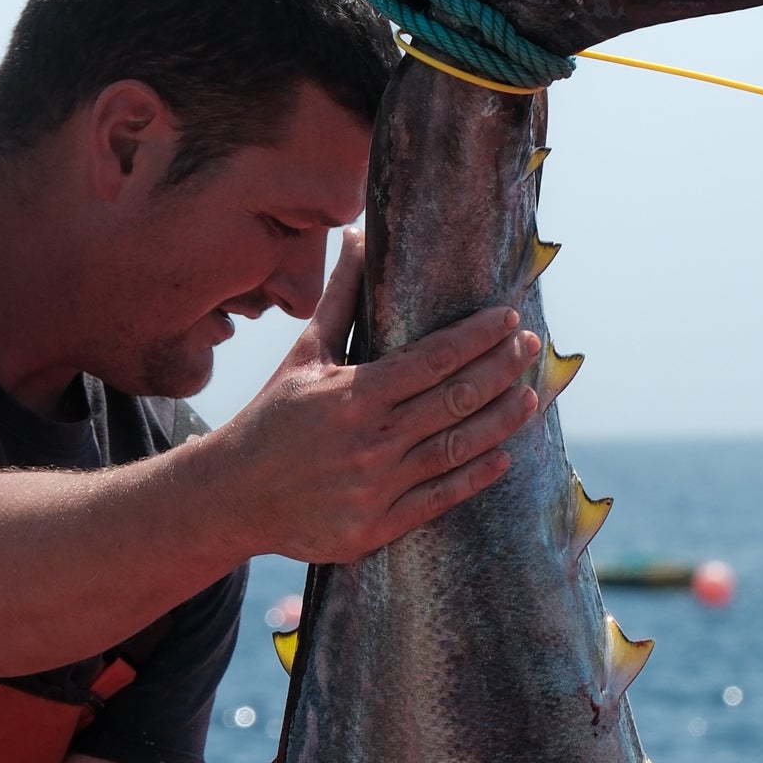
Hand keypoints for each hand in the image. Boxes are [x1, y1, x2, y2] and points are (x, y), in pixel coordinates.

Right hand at [214, 233, 543, 562]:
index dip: (476, 337)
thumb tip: (358, 235)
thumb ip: (342, 298)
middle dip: (500, 369)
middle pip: (453, 399)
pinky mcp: (375, 526)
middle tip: (531, 346)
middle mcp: (369, 439)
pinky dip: (474, 476)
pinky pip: (438, 498)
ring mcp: (375, 486)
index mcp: (352, 393)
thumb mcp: (304, 354)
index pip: (431, 358)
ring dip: (500, 421)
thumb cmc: (272, 417)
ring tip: (531, 396)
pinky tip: (502, 457)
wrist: (231, 496)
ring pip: (454, 448)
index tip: (508, 318)